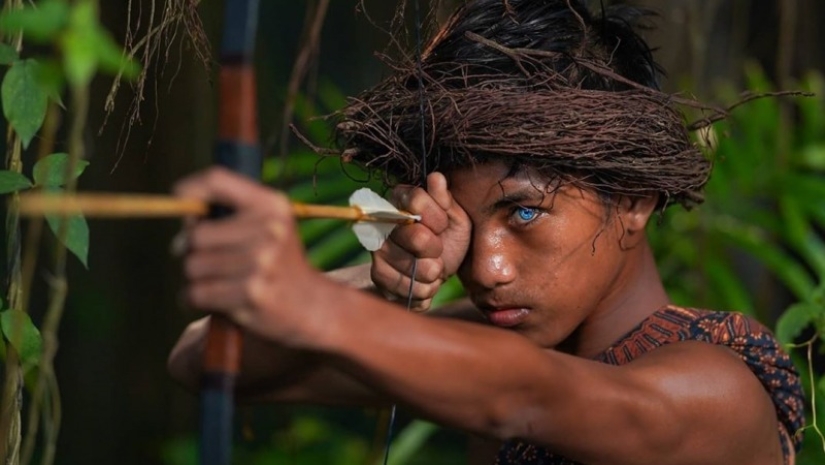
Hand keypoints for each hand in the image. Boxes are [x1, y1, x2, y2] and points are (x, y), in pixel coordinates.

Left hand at [174, 167, 321, 344]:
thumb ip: (230, 211)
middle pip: (195, 234)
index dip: (190, 189)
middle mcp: (269, 229)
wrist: (313, 306)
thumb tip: (181, 217)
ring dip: (195, 278)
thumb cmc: (280, 262)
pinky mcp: (250, 294)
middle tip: (210, 259)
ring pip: (192, 266)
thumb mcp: (269, 224)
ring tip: (219, 282)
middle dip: (191, 250)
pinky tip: (214, 299)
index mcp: (272, 205)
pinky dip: (194, 299)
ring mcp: (260, 263)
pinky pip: (196, 292)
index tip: (180, 200)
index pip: (217, 180)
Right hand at [370, 172, 470, 310]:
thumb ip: (445, 200)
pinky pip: (401, 284)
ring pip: (410, 265)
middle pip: (416, 236)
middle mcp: (383, 220)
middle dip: (436, 250)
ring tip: (434, 269)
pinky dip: (421, 289)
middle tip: (438, 252)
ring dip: (431, 273)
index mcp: (401, 199)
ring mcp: (377, 247)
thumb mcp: (456, 218)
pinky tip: (425, 283)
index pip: (416, 200)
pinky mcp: (377, 273)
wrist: (439, 272)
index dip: (436, 218)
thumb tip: (436, 177)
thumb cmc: (449, 240)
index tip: (443, 226)